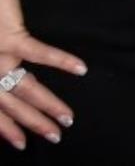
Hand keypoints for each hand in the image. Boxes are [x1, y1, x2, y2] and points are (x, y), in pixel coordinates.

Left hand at [0, 0, 83, 150]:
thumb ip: (0, 65)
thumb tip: (11, 83)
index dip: (7, 129)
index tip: (22, 144)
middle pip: (11, 104)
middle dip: (34, 124)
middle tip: (56, 135)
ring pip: (25, 88)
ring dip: (49, 104)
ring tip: (68, 116)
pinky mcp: (12, 37)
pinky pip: (40, 54)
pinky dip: (62, 61)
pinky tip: (80, 69)